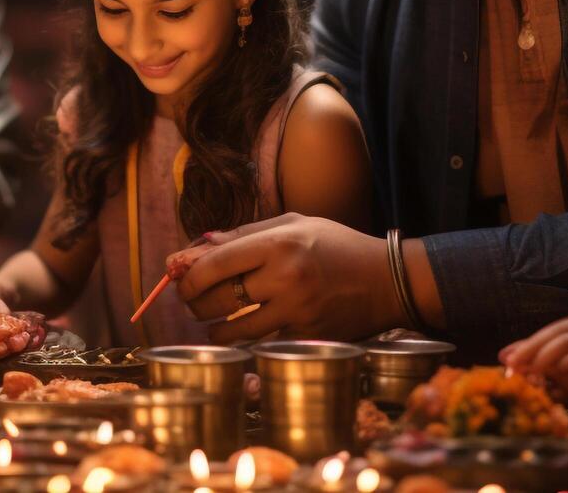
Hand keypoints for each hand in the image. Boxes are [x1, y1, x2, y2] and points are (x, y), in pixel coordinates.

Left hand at [173, 213, 396, 343]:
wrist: (386, 280)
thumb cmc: (337, 246)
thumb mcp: (295, 224)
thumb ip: (245, 233)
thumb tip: (199, 246)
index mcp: (279, 243)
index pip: (216, 263)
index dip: (189, 276)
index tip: (180, 281)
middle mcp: (285, 277)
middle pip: (218, 298)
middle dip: (195, 304)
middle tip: (192, 303)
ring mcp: (297, 311)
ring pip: (235, 329)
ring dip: (215, 330)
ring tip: (212, 325)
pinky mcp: (306, 336)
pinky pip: (262, 344)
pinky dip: (246, 342)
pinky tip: (241, 336)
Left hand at [499, 316, 567, 409]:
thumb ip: (543, 362)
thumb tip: (505, 356)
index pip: (550, 330)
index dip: (527, 344)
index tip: (506, 360)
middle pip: (556, 332)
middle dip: (531, 349)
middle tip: (513, 365)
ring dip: (546, 357)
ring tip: (531, 372)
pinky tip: (558, 376)